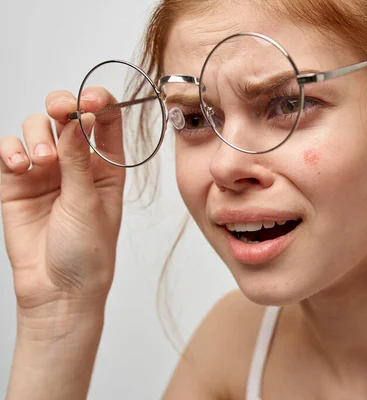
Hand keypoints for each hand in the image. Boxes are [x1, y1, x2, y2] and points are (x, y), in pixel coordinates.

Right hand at [0, 89, 125, 336]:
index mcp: (107, 165)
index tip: (89, 99)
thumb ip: (78, 161)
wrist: (58, 288)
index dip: (98, 101)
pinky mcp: (16, 182)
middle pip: (67, 114)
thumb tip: (76, 119)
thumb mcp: (88, 203)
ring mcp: (46, 170)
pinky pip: (9, 150)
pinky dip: (11, 150)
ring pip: (37, 127)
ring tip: (43, 160)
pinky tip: (20, 165)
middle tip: (60, 111)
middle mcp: (76, 162)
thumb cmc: (87, 251)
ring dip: (38, 134)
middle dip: (62, 105)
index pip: (105, 120)